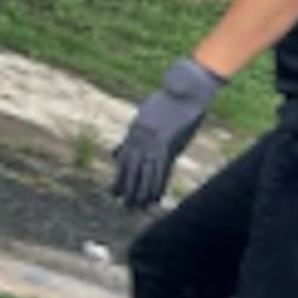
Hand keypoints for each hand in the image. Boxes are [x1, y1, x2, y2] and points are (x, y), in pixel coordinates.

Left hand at [111, 57, 223, 209]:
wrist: (183, 88)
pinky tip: (155, 197)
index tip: (114, 194)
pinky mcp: (167, 144)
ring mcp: (153, 142)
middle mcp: (140, 139)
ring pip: (144, 173)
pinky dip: (158, 185)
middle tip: (125, 207)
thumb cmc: (167, 100)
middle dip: (128, 190)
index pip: (122, 161)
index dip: (119, 179)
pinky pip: (161, 169)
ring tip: (138, 208)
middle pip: (131, 170)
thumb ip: (131, 136)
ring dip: (141, 192)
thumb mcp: (144, 116)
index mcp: (134, 132)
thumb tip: (117, 153)